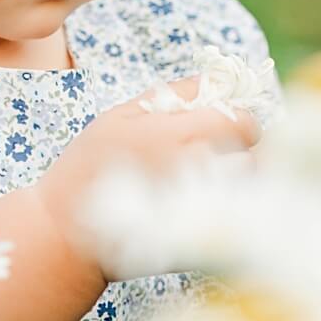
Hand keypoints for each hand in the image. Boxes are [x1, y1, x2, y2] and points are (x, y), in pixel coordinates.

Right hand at [35, 76, 263, 280]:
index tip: (226, 122)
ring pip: (247, 188)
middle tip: (220, 150)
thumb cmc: (87, 169)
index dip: (241, 119)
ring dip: (240, 179)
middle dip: (243, 150)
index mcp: (178, 136)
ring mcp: (200, 210)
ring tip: (212, 178)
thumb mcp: (118, 116)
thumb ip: (170, 94)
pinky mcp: (199, 241)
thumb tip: (214, 79)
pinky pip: (235, 220)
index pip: (242, 122)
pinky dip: (229, 209)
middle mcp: (196, 173)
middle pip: (254, 157)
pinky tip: (202, 205)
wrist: (66, 236)